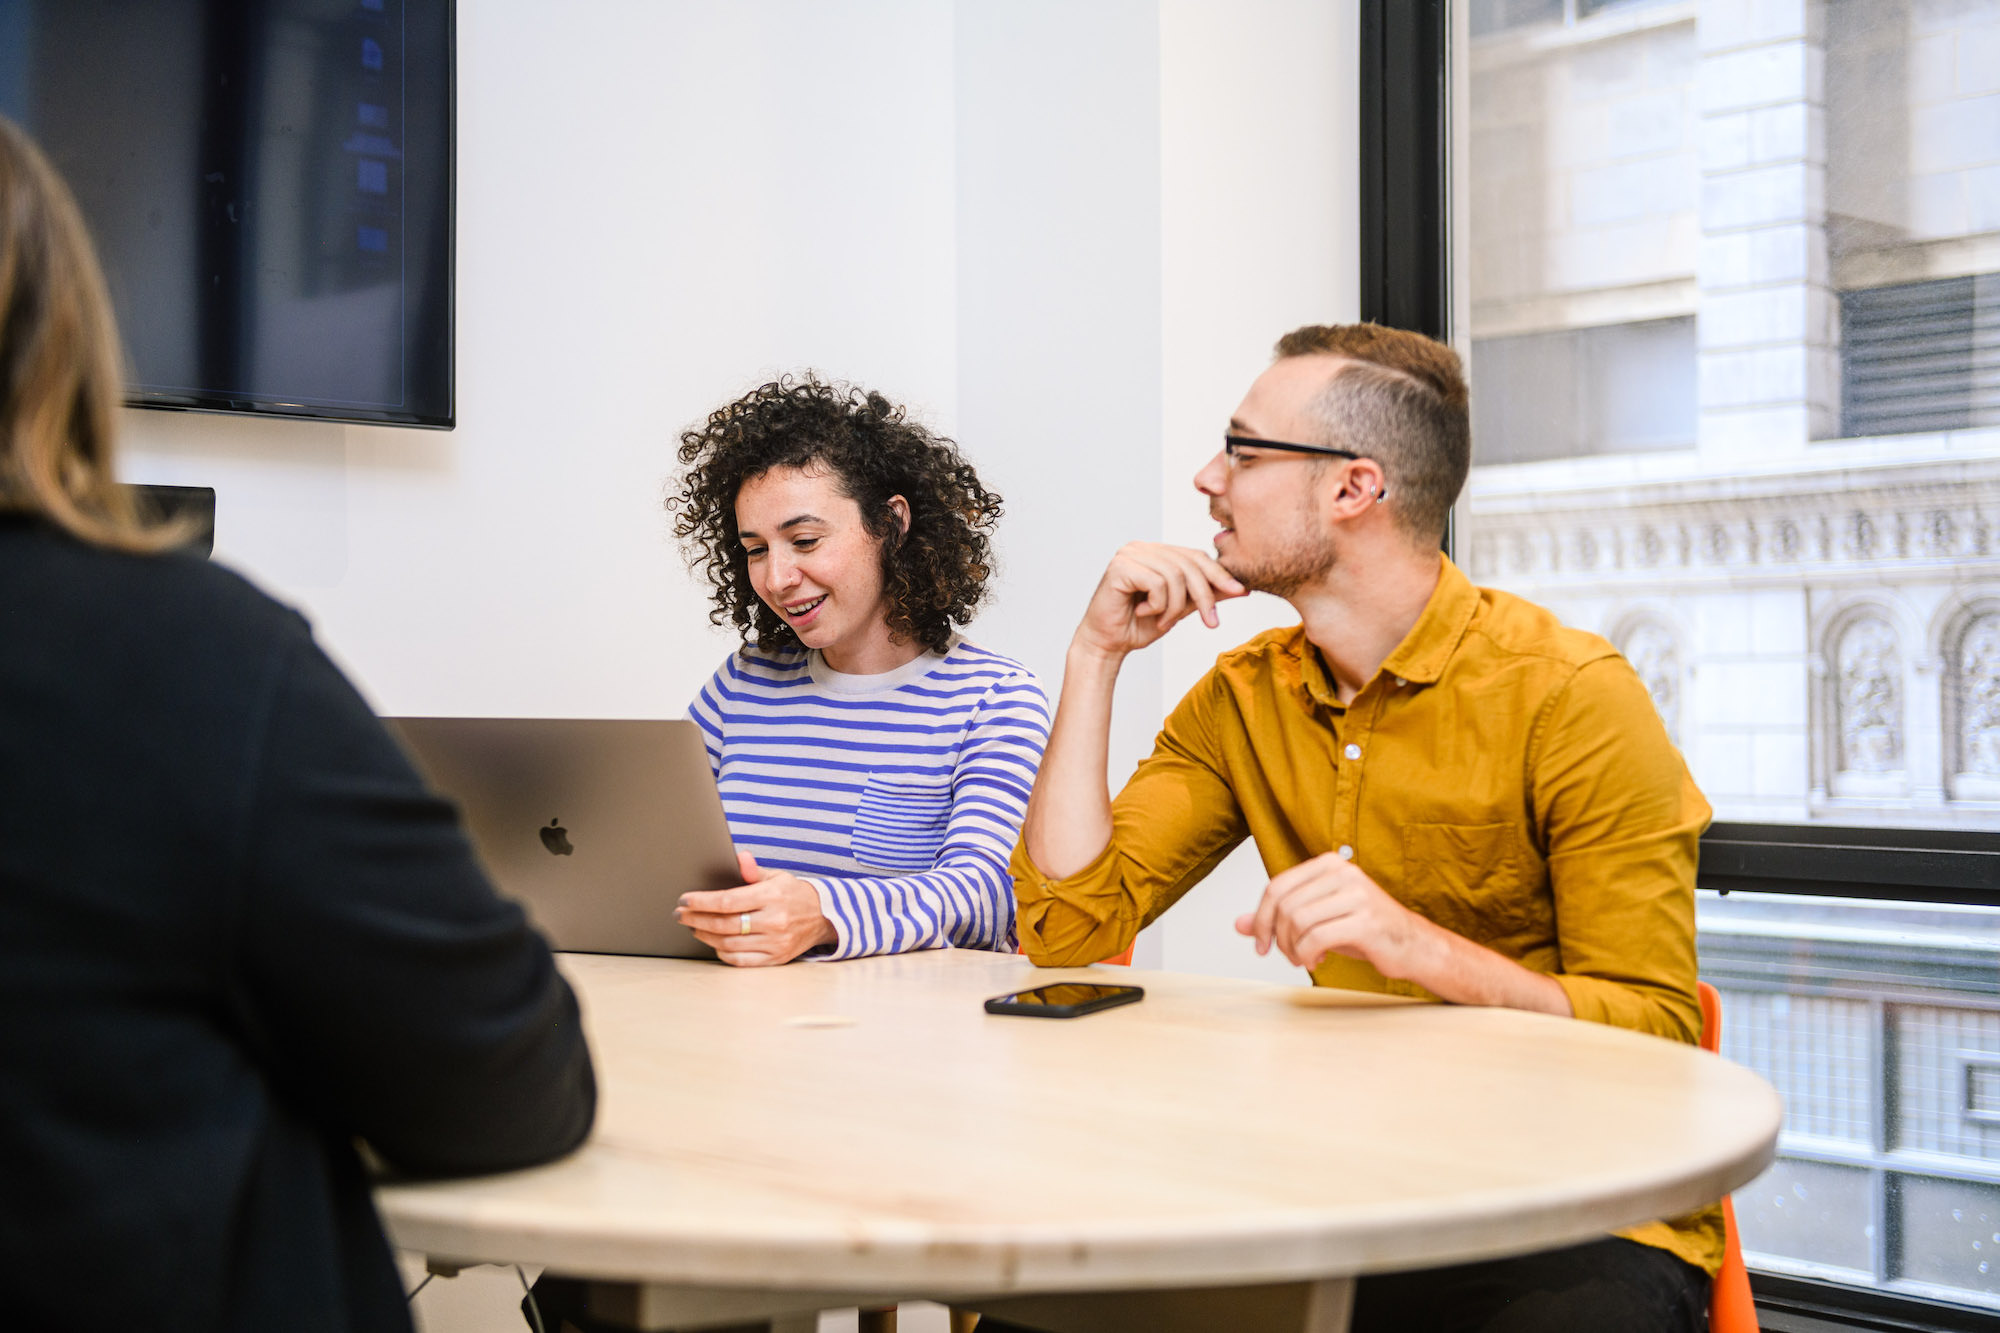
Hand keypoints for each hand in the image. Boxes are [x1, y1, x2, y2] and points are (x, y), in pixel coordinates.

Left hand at [677, 851, 835, 966]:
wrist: (823, 917)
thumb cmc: (794, 894)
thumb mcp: (777, 876)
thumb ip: (753, 870)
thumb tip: (740, 857)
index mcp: (772, 896)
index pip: (728, 901)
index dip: (702, 902)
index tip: (685, 900)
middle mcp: (774, 921)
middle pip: (724, 924)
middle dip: (696, 919)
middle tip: (680, 915)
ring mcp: (775, 943)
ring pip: (729, 944)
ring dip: (705, 936)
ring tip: (693, 926)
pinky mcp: (775, 958)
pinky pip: (741, 960)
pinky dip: (722, 952)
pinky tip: (713, 942)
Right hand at [1074, 543, 1245, 659]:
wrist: (1107, 644)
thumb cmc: (1138, 626)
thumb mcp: (1180, 609)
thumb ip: (1204, 595)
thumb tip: (1240, 589)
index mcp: (1155, 552)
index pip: (1195, 555)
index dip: (1219, 574)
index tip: (1240, 592)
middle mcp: (1141, 547)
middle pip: (1189, 564)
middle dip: (1204, 595)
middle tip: (1210, 622)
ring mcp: (1129, 554)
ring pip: (1175, 575)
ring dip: (1175, 606)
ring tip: (1163, 621)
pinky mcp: (1120, 567)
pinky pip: (1157, 583)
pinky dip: (1158, 604)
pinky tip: (1143, 612)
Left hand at [1235, 853, 1436, 978]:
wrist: (1412, 945)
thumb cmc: (1364, 930)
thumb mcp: (1317, 919)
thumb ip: (1279, 918)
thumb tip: (1239, 924)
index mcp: (1329, 864)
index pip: (1276, 886)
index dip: (1261, 918)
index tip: (1261, 944)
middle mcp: (1343, 872)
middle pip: (1284, 904)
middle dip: (1276, 937)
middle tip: (1285, 956)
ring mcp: (1356, 894)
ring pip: (1297, 921)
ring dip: (1292, 948)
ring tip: (1303, 959)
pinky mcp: (1365, 920)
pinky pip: (1316, 938)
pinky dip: (1306, 955)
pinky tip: (1315, 962)